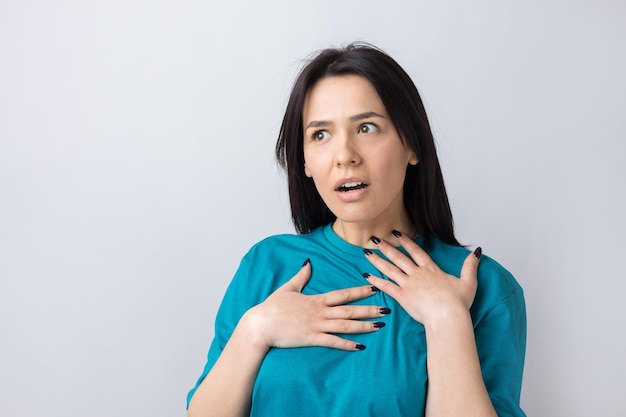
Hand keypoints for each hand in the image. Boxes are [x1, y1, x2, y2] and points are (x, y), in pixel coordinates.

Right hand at [244, 260, 388, 350]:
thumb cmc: (272, 307)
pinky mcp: (311, 339)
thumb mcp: (288, 288)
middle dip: (369, 309)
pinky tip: (360, 345)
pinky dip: (347, 343)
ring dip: (364, 325)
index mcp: (316, 300)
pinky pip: (333, 342)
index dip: (359, 291)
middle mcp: (320, 312)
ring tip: (380, 325)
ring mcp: (316, 326)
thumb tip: (309, 263)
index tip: (373, 287)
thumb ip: (301, 276)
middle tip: (387, 309)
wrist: (260, 325)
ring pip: (345, 325)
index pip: (342, 294)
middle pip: (349, 309)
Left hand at [363, 232, 480, 325]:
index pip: (416, 251)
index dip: (406, 241)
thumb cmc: (458, 303)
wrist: (448, 316)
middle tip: (375, 238)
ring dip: (377, 260)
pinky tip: (366, 275)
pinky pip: (386, 286)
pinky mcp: (402, 296)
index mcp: (431, 269)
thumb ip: (470, 266)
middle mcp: (417, 274)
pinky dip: (376, 280)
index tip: (396, 233)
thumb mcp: (468, 282)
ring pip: (389, 269)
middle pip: (399, 257)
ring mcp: (408, 284)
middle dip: (386, 247)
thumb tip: (477, 251)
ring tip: (366, 252)